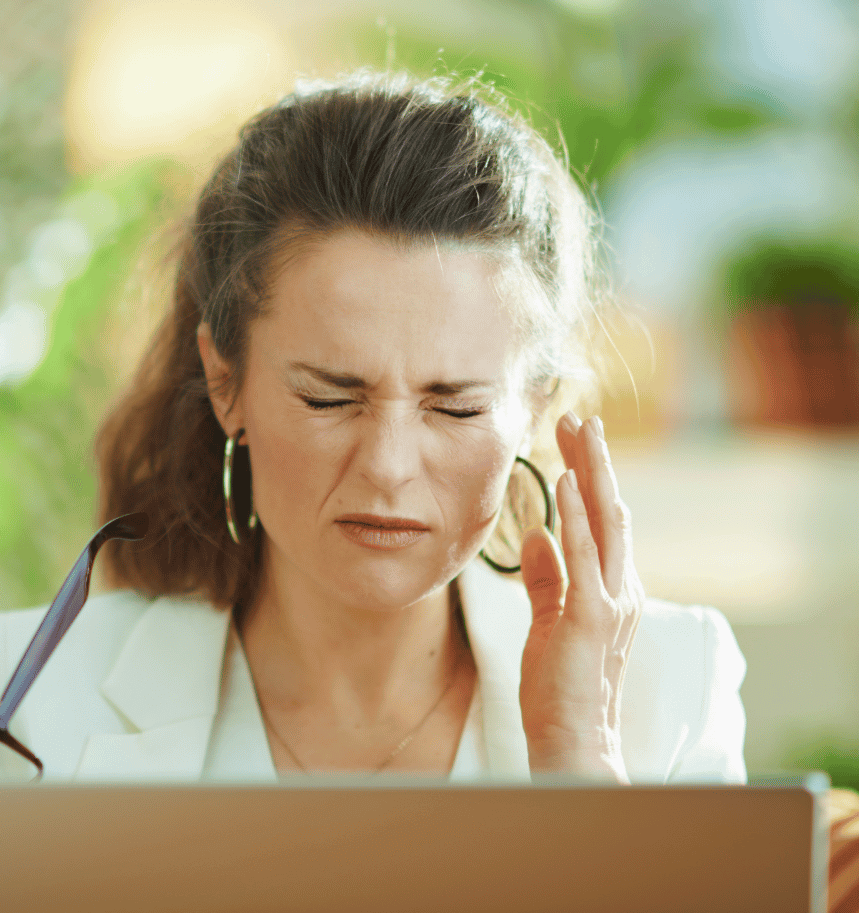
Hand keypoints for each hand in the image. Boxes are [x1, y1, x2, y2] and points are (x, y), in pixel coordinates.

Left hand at [518, 412, 644, 782]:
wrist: (574, 741)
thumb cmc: (561, 687)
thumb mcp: (549, 622)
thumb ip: (547, 579)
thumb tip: (537, 537)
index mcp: (610, 587)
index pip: (600, 519)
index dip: (587, 476)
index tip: (572, 439)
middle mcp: (620, 587)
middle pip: (608, 509)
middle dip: (594, 461)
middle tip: (580, 417)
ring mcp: (611, 600)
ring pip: (605, 521)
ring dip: (591, 473)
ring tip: (580, 430)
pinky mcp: (592, 616)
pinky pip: (585, 556)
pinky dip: (576, 516)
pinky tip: (564, 482)